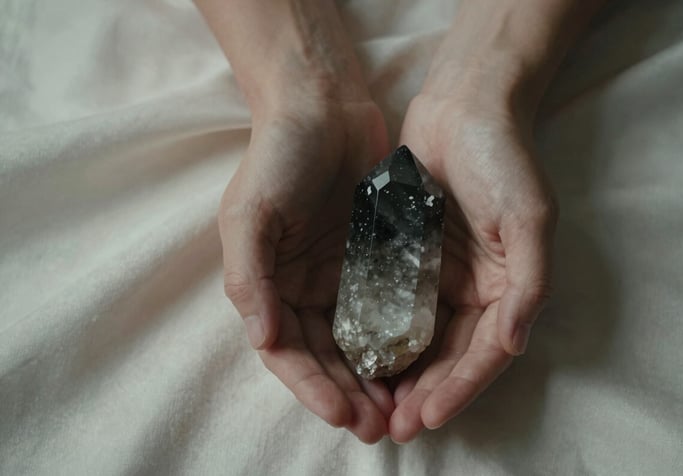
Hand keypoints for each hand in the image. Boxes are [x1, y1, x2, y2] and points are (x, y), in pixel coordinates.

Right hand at [218, 97, 393, 442]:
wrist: (323, 105)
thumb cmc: (279, 156)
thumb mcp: (250, 214)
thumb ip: (248, 277)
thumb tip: (260, 337)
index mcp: (268, 286)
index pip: (288, 352)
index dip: (312, 387)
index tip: (343, 414)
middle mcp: (302, 288)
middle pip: (326, 357)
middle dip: (349, 394)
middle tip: (381, 426)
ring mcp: (340, 275)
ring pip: (358, 342)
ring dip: (376, 378)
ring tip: (401, 409)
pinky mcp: (374, 259)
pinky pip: (387, 308)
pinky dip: (398, 339)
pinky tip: (419, 361)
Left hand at [388, 94, 557, 441]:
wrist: (463, 104)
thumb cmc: (503, 157)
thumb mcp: (530, 218)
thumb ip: (529, 284)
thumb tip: (514, 344)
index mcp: (507, 286)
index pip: (485, 352)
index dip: (460, 388)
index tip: (429, 417)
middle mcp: (475, 287)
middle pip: (450, 355)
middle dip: (425, 393)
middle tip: (394, 426)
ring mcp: (439, 273)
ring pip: (419, 338)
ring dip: (400, 374)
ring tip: (373, 406)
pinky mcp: (407, 255)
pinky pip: (393, 303)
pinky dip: (380, 333)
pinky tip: (358, 356)